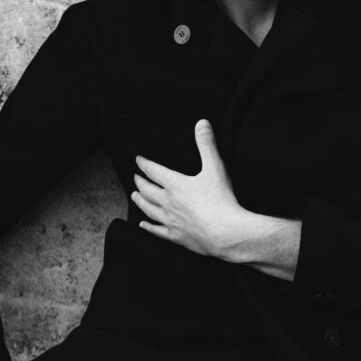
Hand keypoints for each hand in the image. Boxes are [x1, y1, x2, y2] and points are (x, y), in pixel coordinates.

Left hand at [132, 119, 245, 258]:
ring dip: (140, 201)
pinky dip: (148, 227)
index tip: (138, 160)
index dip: (144, 164)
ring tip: (134, 196)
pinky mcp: (176, 236)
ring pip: (148, 209)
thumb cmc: (221, 200)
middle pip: (147, 190)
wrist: (226, 233)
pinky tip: (143, 225)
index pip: (154, 171)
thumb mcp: (215, 168)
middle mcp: (168, 202)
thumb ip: (207, 145)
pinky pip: (157, 231)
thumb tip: (201, 123)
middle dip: (139, 182)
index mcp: (175, 184)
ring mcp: (170, 221)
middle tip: (135, 177)